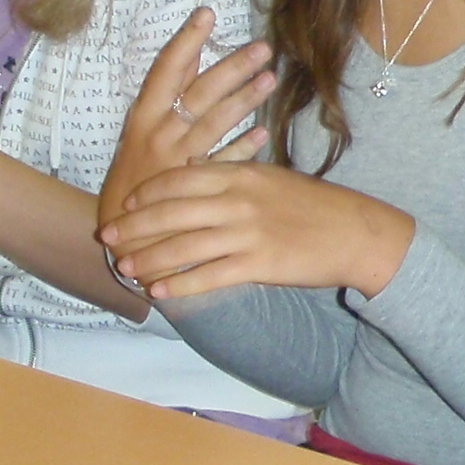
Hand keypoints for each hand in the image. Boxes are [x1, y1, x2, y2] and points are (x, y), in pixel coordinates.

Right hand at [102, 8, 275, 231]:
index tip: (207, 13)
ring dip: (243, 100)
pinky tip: (264, 133)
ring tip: (270, 79)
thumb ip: (169, 94)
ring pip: (213, 125)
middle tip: (263, 47)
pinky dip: (242, 149)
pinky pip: (222, 165)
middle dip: (230, 68)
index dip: (186, 41)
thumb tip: (192, 52)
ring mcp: (176, 163)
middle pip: (198, 94)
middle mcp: (159, 136)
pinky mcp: (192, 191)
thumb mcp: (143, 129)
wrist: (121, 235)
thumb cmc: (136, 174)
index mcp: (143, 118)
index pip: (165, 71)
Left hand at [102, 160, 410, 301]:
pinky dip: (180, 285)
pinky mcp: (259, 264)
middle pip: (171, 212)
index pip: (180, 178)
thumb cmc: (316, 206)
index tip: (125, 203)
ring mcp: (247, 233)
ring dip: (149, 258)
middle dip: (134, 226)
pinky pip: (209, 276)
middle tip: (108, 237)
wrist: (356, 232)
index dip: (147, 192)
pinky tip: (160, 292)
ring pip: (183, 246)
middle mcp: (239, 201)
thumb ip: (235, 175)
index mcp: (242, 174)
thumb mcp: (273, 178)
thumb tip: (198, 172)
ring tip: (125, 268)